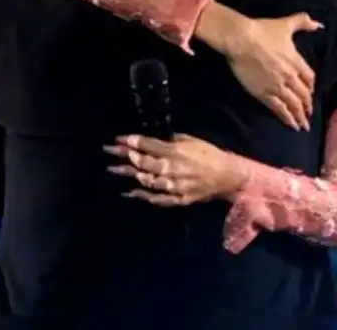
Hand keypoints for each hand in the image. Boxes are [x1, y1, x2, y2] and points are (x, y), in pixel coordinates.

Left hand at [104, 134, 248, 205]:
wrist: (228, 176)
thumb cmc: (210, 154)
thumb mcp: (193, 140)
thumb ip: (174, 140)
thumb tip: (156, 140)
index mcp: (177, 152)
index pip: (150, 146)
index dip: (133, 141)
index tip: (119, 138)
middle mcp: (173, 169)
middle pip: (144, 163)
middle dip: (125, 156)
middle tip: (109, 151)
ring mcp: (175, 185)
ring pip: (148, 180)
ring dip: (130, 174)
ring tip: (114, 169)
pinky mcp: (178, 198)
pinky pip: (158, 198)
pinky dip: (143, 195)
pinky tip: (130, 192)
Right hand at [199, 6, 321, 130]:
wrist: (242, 39)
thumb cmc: (263, 30)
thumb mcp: (286, 24)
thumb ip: (303, 22)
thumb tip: (319, 24)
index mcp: (296, 61)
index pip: (309, 78)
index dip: (310, 87)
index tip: (310, 93)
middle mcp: (290, 76)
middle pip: (303, 95)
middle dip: (307, 106)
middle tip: (309, 115)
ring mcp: (277, 86)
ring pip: (293, 105)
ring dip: (300, 116)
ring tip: (304, 126)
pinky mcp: (263, 93)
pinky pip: (279, 109)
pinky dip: (286, 118)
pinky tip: (291, 125)